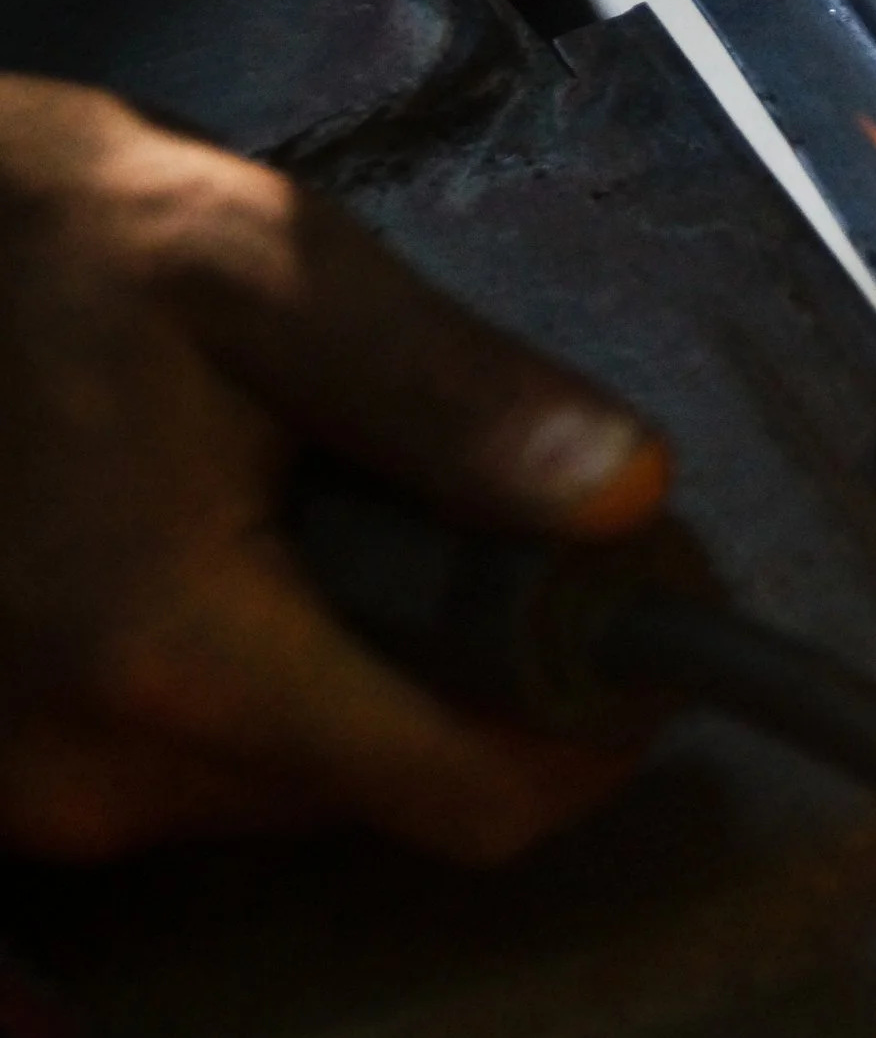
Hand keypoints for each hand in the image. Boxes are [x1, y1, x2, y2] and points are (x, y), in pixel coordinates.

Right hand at [0, 75, 668, 860]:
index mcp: (168, 657)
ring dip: (372, 662)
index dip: (598, 718)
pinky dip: (266, 668)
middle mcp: (89, 774)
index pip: (475, 799)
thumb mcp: (251, 264)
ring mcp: (23, 792)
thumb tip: (632, 499)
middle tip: (520, 516)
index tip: (649, 607)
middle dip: (490, 669)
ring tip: (351, 495)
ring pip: (303, 777)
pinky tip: (239, 535)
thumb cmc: (10, 238)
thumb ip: (450, 396)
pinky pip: (199, 758)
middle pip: (400, 787)